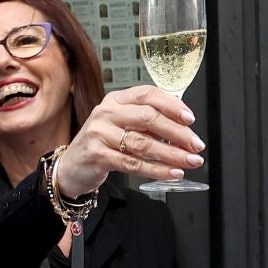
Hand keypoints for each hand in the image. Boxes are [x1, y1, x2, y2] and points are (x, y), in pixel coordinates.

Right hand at [53, 87, 205, 198]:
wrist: (72, 166)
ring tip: (190, 161)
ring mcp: (100, 134)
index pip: (148, 95)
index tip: (190, 119)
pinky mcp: (98, 156)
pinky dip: (157, 170)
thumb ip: (146, 122)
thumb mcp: (121, 124)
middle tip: (195, 145)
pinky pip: (133, 163)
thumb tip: (183, 129)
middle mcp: (106, 113)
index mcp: (115, 100)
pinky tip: (172, 173)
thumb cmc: (102, 144)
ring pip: (143, 143)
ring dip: (172, 154)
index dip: (172, 105)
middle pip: (148, 118)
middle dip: (178, 133)